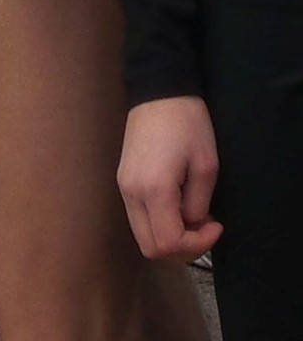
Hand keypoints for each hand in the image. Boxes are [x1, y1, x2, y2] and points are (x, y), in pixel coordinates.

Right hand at [118, 96, 221, 261]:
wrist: (159, 91)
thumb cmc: (187, 124)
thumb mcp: (206, 166)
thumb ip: (199, 204)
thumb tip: (192, 223)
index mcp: (153, 189)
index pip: (167, 243)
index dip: (196, 245)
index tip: (216, 225)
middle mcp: (131, 193)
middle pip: (150, 248)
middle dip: (181, 248)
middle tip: (204, 227)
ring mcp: (123, 187)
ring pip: (143, 235)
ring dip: (170, 236)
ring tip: (193, 215)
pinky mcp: (124, 181)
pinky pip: (139, 218)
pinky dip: (160, 223)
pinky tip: (178, 204)